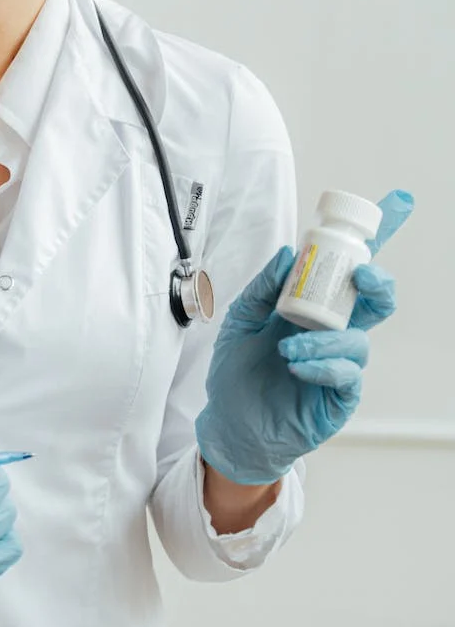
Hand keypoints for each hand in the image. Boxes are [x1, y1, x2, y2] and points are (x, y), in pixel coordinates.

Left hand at [195, 189, 413, 484]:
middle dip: (378, 283)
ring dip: (326, 338)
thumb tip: (289, 254)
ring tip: (289, 347)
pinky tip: (297, 366)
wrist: (229, 422)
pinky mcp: (339, 396)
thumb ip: (262, 288)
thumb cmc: (238, 371)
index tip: (397, 204)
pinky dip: (324, 366)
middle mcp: (334, 332)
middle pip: (376, 301)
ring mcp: (339, 364)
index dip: (376, 240)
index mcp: (313, 308)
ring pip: (358, 340)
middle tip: (361, 275)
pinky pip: (348, 376)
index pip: (349, 270)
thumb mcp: (240, 320)